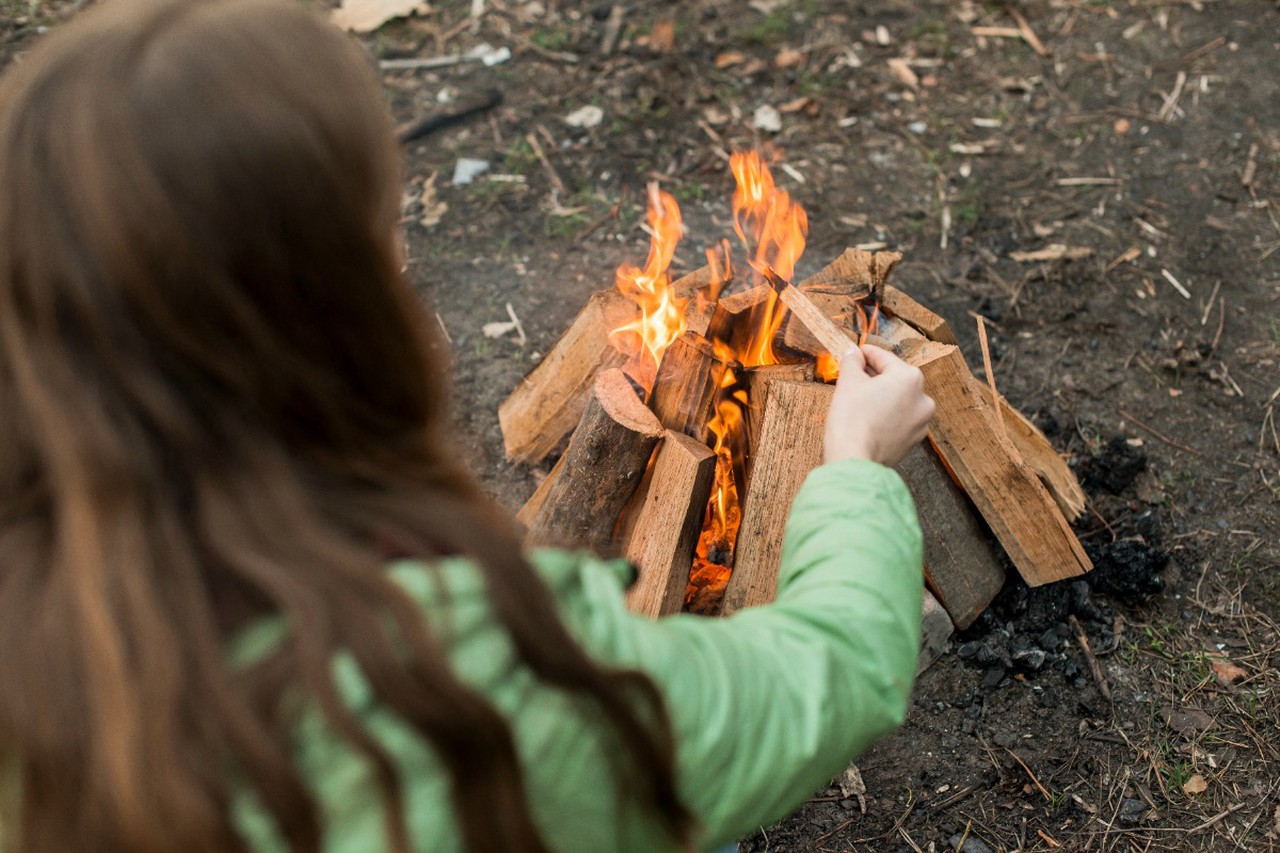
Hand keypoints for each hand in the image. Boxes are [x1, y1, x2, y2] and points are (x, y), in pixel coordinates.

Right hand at [823, 344, 934, 466]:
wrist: (855, 460)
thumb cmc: (851, 419)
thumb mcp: (848, 382)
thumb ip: (852, 361)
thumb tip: (853, 353)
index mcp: (910, 378)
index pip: (884, 358)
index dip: (866, 353)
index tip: (856, 352)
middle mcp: (923, 398)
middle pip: (894, 379)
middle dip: (874, 376)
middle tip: (854, 375)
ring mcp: (921, 421)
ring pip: (898, 400)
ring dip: (881, 396)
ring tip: (860, 399)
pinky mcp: (914, 440)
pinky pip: (900, 419)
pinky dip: (887, 415)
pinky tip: (869, 418)